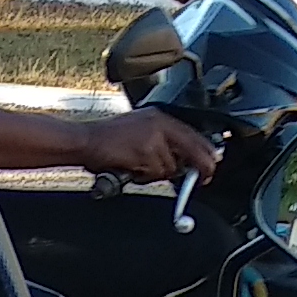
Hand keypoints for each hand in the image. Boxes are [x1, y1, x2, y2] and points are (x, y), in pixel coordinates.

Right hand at [78, 109, 219, 177]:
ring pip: (171, 167)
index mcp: (159, 117)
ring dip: (158, 174)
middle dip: (200, 167)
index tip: (212, 164)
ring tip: (138, 167)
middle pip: (193, 148)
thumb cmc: (106, 139)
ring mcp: (153, 137)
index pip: (193, 134)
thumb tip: (184, 161)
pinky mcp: (145, 152)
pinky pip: (155, 173)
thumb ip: (162, 142)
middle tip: (204, 178)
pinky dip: (145, 176)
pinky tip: (131, 168)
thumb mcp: (139, 130)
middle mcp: (159, 123)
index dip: (206, 152)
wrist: (84, 140)